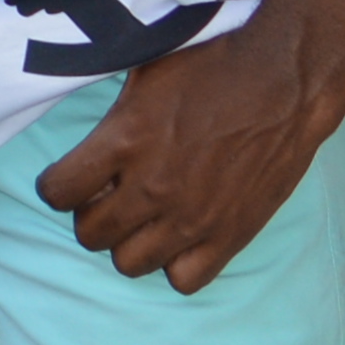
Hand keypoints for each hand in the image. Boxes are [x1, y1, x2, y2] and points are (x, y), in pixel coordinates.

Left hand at [35, 21, 343, 289]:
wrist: (287, 80)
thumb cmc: (215, 64)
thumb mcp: (145, 70)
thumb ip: (111, 110)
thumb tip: (81, 121)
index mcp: (125, 141)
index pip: (58, 192)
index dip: (58, 185)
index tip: (70, 178)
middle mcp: (152, 188)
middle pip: (91, 234)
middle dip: (90, 215)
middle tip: (108, 196)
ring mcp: (192, 219)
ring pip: (130, 263)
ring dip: (128, 241)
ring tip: (143, 218)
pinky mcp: (231, 237)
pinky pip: (185, 280)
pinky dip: (176, 264)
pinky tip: (180, 237)